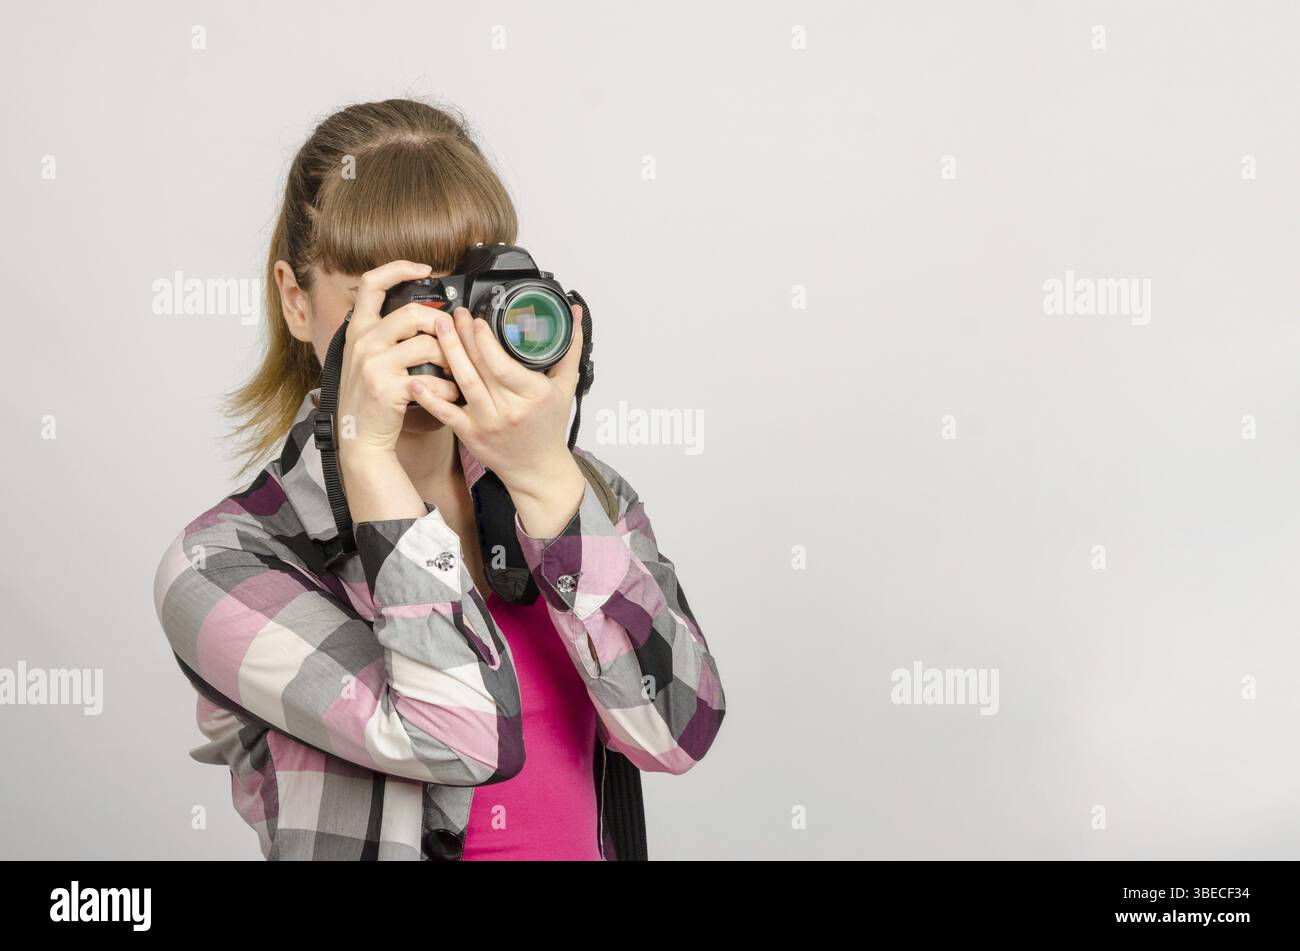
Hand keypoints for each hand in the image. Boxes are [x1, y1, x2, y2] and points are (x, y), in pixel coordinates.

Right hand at [334, 260, 461, 469]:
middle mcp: (363, 342)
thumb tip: (424, 314)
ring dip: (451, 360)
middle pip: (413, 313)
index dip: (398, 269)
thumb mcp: (366, 358)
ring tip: (455, 372)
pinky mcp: (388, 388)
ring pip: (428, 345)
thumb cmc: (370, 398)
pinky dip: (448, 389)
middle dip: (442, 325)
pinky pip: (432, 379)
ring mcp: (373, 364)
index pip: (371, 283)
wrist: (358, 437)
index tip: (423, 269)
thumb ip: (385, 334)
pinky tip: (449, 395)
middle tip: (453, 339)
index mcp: (358, 330)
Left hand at [408, 302, 587, 534]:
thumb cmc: (549, 427)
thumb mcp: (566, 387)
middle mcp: (509, 409)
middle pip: (480, 367)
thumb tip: (574, 314)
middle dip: (463, 336)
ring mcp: (487, 423)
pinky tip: (415, 379)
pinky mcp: (470, 434)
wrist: (537, 468)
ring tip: (438, 329)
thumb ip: (569, 349)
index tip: (476, 319)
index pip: (504, 365)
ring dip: (448, 353)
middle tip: (453, 314)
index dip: (485, 341)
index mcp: (534, 395)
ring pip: (463, 383)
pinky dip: (429, 397)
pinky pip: (446, 413)